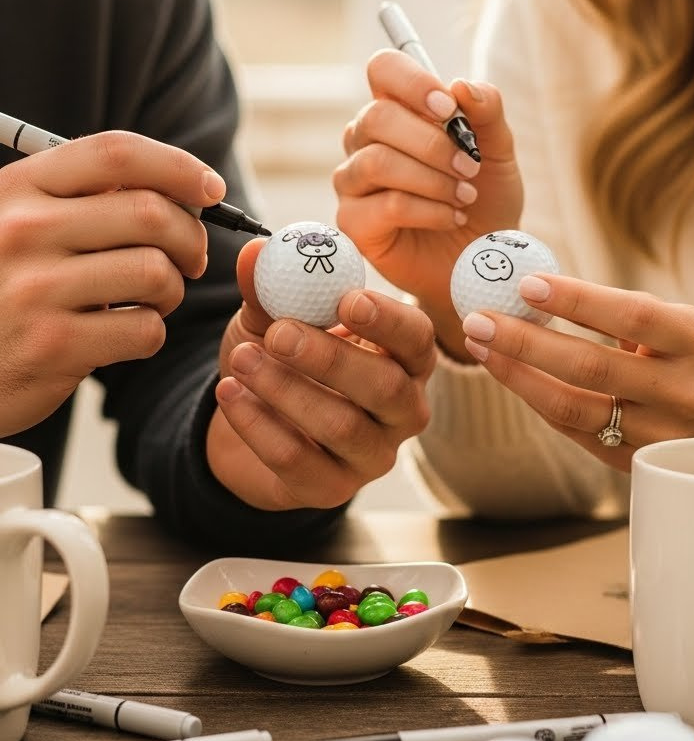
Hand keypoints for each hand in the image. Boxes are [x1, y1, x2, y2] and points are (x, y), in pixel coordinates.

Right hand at [0, 132, 222, 434]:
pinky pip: (144, 329)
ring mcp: (36, 290)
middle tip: (190, 258)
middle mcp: (23, 231)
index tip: (210, 189)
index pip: (115, 154)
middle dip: (190, 237)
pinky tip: (125, 333)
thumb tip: (175, 185)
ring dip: (172, 288)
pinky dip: (150, 332)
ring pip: (155, 271)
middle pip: (150, 213)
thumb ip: (78, 199)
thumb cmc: (1, 287)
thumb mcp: (15, 224)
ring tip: (153, 298)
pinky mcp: (53, 346)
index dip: (178, 166)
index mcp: (17, 189)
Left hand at [208, 238, 435, 510]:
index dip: (388, 321)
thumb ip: (269, 285)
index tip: (347, 299)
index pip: (417, 339)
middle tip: (278, 333)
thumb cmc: (281, 359)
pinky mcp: (330, 489)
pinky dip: (258, 425)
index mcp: (403, 358)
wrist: (249, 422)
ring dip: (284, 389)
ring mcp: (371, 455)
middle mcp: (402, 410)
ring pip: (341, 426)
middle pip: (387, 388)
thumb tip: (256, 251)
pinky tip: (229, 394)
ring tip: (241, 360)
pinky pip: (297, 460)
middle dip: (329, 357)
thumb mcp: (272, 316)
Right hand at [333, 49, 522, 357]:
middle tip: (469, 168)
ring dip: (432, 179)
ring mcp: (354, 182)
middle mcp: (365, 140)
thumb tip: (462, 85)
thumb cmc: (485, 201)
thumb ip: (487, 113)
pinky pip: (385, 205)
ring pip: (377, 162)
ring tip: (465, 198)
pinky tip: (451, 217)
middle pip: (376, 117)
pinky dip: (428, 210)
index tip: (449, 109)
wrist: (481, 262)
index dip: (412, 83)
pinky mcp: (353, 223)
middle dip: (432, 143)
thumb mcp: (498, 153)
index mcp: (398, 110)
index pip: (383, 69)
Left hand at [459, 273, 693, 469]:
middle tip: (479, 319)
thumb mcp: (677, 323)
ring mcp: (658, 433)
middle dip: (525, 342)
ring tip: (480, 346)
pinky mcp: (634, 462)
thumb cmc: (690, 355)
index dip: (577, 300)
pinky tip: (509, 375)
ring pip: (573, 408)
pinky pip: (573, 431)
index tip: (527, 283)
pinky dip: (536, 400)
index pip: (631, 317)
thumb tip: (537, 291)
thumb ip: (619, 313)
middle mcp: (680, 391)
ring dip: (517, 376)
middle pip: (591, 368)